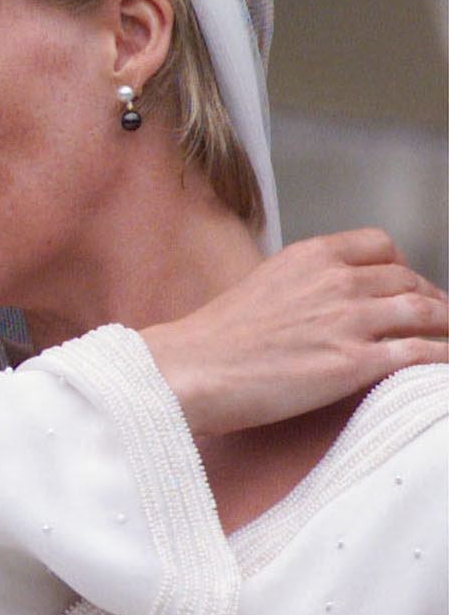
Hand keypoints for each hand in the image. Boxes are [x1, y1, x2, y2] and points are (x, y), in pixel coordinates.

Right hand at [141, 228, 448, 435]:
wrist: (190, 369)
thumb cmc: (213, 339)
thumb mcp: (260, 286)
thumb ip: (300, 285)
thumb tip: (321, 303)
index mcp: (310, 257)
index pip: (380, 245)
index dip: (400, 265)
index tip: (404, 283)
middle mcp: (336, 281)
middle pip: (409, 279)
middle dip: (429, 298)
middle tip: (433, 317)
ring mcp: (349, 321)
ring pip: (427, 311)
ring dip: (445, 324)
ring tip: (447, 336)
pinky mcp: (355, 363)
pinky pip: (421, 353)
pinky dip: (440, 357)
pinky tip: (441, 364)